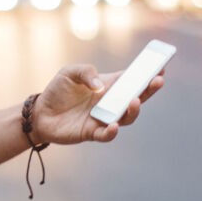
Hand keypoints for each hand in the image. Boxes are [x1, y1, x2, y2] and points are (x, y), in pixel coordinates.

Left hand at [31, 64, 164, 144]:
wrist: (40, 113)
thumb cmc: (58, 90)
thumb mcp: (70, 72)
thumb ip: (86, 73)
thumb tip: (101, 87)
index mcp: (109, 85)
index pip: (133, 79)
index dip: (148, 73)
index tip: (161, 66)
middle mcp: (110, 102)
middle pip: (136, 97)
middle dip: (149, 89)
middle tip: (157, 80)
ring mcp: (104, 118)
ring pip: (126, 118)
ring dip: (133, 110)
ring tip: (134, 101)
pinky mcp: (92, 132)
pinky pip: (106, 134)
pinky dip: (111, 131)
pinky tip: (112, 125)